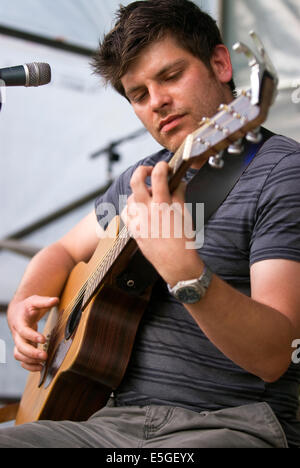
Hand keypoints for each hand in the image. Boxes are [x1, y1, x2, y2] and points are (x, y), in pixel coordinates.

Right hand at [7, 296, 58, 371]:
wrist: (18, 313)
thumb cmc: (27, 307)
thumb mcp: (35, 301)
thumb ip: (45, 301)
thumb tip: (55, 300)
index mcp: (20, 323)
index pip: (23, 331)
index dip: (32, 336)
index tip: (43, 339)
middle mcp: (17, 334)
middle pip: (20, 347)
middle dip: (32, 353)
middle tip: (45, 357)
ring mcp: (19, 342)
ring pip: (19, 355)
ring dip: (30, 361)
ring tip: (43, 364)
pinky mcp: (22, 348)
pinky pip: (22, 360)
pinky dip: (29, 366)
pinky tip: (40, 367)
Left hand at [122, 162, 202, 285]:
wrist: (176, 264)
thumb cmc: (183, 242)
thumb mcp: (185, 215)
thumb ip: (180, 196)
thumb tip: (179, 183)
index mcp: (162, 206)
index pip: (158, 176)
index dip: (161, 166)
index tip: (164, 166)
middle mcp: (147, 212)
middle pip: (135, 181)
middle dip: (142, 171)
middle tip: (149, 171)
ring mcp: (138, 221)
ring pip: (131, 198)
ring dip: (139, 193)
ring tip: (150, 197)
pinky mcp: (133, 231)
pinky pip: (128, 214)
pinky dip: (135, 209)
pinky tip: (143, 212)